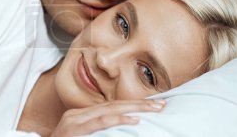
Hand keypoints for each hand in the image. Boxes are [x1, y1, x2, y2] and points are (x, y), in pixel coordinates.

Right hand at [50, 99, 165, 136]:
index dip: (132, 105)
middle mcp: (77, 115)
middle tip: (162, 104)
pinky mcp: (74, 129)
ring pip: (110, 110)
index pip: (110, 107)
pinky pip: (100, 122)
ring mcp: (75, 121)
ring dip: (135, 108)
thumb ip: (95, 132)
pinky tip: (134, 119)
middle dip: (140, 104)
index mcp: (80, 116)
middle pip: (113, 105)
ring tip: (155, 109)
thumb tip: (120, 130)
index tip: (152, 105)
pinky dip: (118, 119)